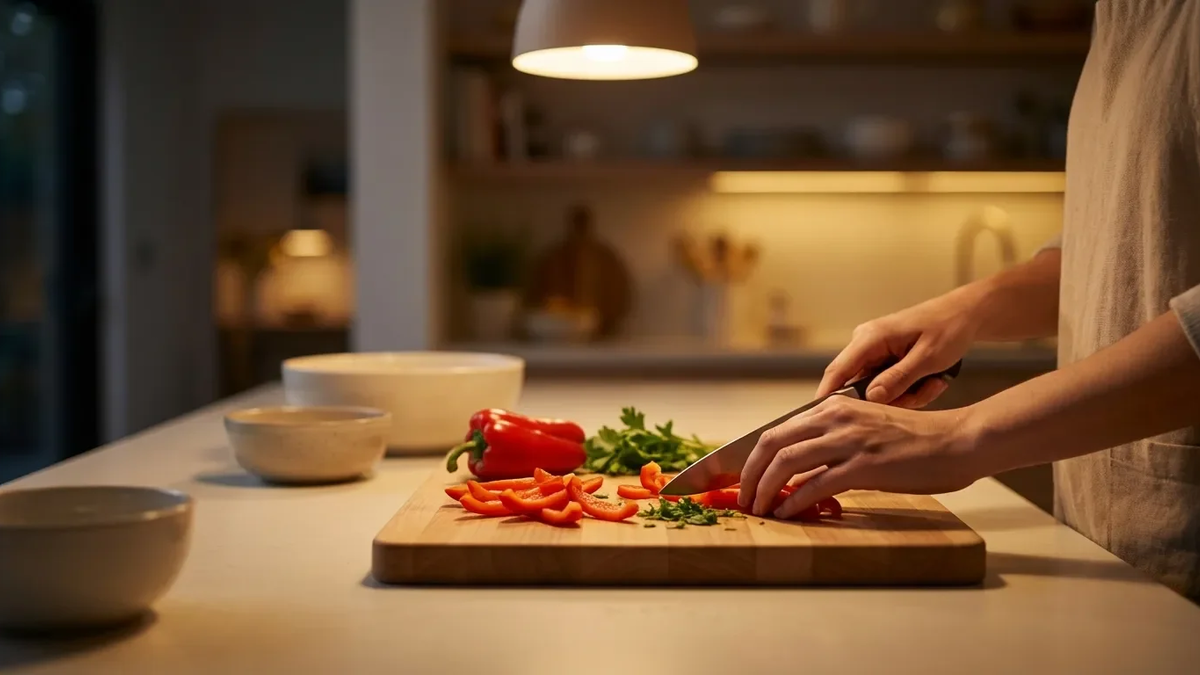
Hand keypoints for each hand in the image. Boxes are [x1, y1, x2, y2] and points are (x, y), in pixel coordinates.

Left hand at [737, 396, 980, 517]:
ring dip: (764, 488)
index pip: (775, 430)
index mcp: (833, 408)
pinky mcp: (864, 465)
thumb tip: (799, 469)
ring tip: (758, 508)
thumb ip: (831, 442)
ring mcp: (848, 440)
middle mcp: (835, 418)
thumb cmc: (914, 441)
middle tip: (742, 498)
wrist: (956, 442)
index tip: (740, 479)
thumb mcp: (864, 430)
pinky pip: (815, 484)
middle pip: (771, 443)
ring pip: (786, 462)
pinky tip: (785, 513)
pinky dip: (794, 500)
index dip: (750, 457)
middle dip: (749, 474)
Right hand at [817, 289, 982, 407]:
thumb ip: (898, 378)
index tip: (824, 421)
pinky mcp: (885, 360)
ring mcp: (875, 352)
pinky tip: (931, 381)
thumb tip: (870, 398)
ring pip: (878, 390)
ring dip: (907, 394)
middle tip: (923, 393)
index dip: (827, 397)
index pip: (837, 371)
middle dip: (892, 398)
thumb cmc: (948, 329)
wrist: (965, 315)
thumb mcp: (927, 358)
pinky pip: (889, 385)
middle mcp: (865, 344)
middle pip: (861, 387)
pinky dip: (910, 389)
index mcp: (870, 338)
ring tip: (934, 383)